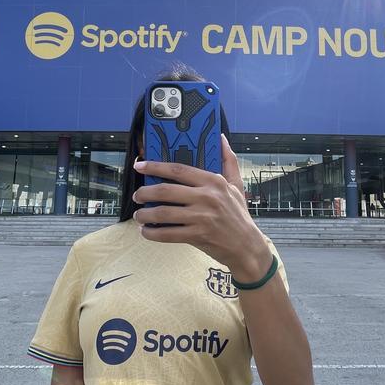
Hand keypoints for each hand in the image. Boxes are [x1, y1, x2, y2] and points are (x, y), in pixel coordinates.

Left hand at [132, 134, 271, 281]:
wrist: (247, 246)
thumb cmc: (239, 215)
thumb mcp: (236, 185)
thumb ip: (228, 160)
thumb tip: (221, 138)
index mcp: (213, 182)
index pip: (178, 169)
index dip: (155, 166)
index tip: (140, 166)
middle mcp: (206, 197)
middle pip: (165, 190)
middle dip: (145, 192)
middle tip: (138, 195)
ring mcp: (201, 218)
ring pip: (163, 213)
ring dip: (145, 214)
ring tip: (139, 215)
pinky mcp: (197, 235)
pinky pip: (168, 234)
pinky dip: (153, 233)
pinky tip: (146, 231)